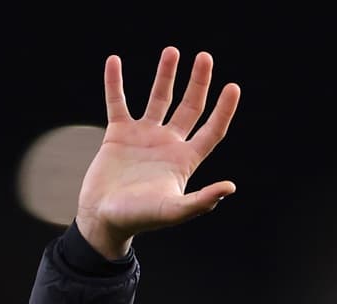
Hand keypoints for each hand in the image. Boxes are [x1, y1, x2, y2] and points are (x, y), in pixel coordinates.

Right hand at [76, 46, 240, 258]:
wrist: (103, 219)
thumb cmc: (139, 219)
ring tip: (172, 51)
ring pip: (158, 99)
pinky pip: (117, 102)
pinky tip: (114, 61)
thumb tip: (231, 187)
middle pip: (189, 107)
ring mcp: (143, 137)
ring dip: (165, 75)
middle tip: (205, 57)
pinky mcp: (118, 134)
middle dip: (198, 83)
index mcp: (184, 161)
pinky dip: (115, 82)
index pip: (211, 130)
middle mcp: (167, 144)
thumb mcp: (173, 211)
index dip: (224, 110)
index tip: (233, 87)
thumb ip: (201, 201)